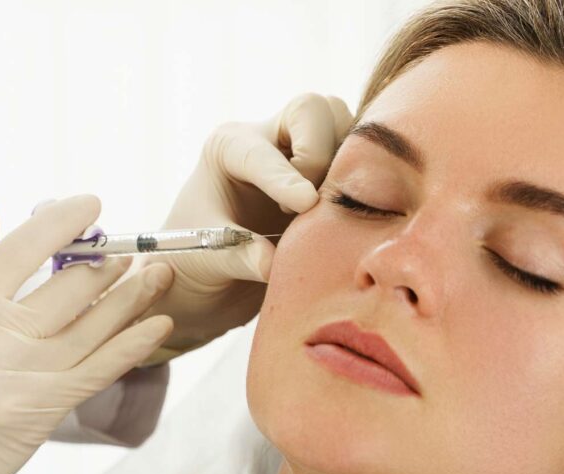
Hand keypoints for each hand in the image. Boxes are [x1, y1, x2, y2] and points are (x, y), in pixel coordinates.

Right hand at [0, 195, 174, 473]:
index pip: (21, 248)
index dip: (62, 221)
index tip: (92, 204)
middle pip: (68, 286)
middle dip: (106, 263)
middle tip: (129, 251)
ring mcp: (22, 375)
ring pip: (92, 325)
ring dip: (133, 296)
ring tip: (159, 274)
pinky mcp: (44, 409)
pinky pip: (99, 369)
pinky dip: (133, 344)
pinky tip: (159, 324)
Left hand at [135, 93, 353, 364]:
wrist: (211, 274)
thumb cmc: (196, 258)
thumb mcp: (205, 258)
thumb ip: (237, 256)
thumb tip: (270, 263)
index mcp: (229, 147)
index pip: (263, 149)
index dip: (285, 176)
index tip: (304, 204)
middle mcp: (270, 137)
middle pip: (314, 109)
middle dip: (319, 153)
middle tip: (305, 206)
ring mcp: (305, 151)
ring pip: (346, 125)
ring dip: (348, 165)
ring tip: (324, 212)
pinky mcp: (332, 173)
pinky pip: (366, 158)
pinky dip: (367, 181)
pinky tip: (349, 217)